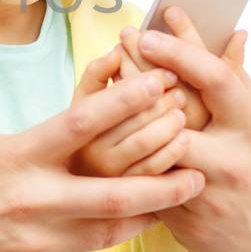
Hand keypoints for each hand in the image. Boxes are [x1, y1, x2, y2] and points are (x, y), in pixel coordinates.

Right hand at [0, 73, 206, 251]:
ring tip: (186, 193)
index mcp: (16, 157)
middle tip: (201, 165)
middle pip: (112, 189)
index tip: (161, 81)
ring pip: (110, 225)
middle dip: (163, 179)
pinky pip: (88, 248)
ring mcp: (37, 238)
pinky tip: (141, 220)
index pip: (80, 123)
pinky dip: (116, 231)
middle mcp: (31, 198)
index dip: (126, 102)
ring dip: (151, 209)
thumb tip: (82, 134)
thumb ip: (38, 148)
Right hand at [69, 49, 189, 177]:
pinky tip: (184, 142)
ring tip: (181, 115)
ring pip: (147, 148)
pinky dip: (173, 153)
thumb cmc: (81, 136)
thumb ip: (96, 75)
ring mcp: (108, 178)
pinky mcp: (126, 198)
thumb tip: (117, 52)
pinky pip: (155, 173)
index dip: (143, 85)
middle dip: (163, 105)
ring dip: (171, 127)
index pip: (112, 100)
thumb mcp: (81, 104)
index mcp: (77, 124)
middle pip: (136, 124)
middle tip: (180, 95)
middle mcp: (90, 153)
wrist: (66, 189)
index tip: (166, 76)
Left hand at [127, 26, 250, 251]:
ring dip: (127, 115)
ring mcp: (207, 192)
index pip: (216, 80)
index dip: (182, 51)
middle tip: (122, 41)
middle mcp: (232, 159)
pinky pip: (146, 183)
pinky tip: (106, 128)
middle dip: (143, 73)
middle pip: (176, 111)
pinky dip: (125, 154)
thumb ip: (240, 81)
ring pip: (153, 150)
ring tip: (107, 79)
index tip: (151, 29)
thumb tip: (233, 31)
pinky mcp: (184, 220)